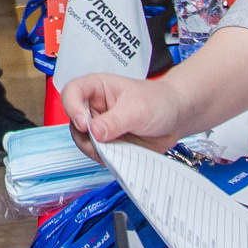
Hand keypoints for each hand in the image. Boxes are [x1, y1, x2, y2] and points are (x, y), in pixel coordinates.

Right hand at [60, 72, 196, 156]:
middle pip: (73, 122)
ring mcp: (100, 127)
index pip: (72, 92)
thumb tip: (95, 132)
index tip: (83, 123)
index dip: (72, 107)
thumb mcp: (137, 109)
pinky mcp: (108, 144)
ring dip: (96, 151)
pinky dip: (106, 159)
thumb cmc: (158, 101)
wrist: (175, 117)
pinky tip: (121, 156)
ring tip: (115, 151)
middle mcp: (94, 107)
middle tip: (101, 144)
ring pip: (83, 142)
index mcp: (97, 88)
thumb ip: (115, 121)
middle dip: (85, 137)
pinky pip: (98, 155)